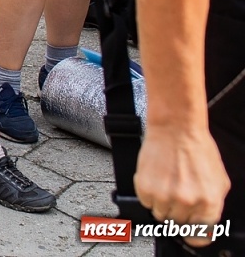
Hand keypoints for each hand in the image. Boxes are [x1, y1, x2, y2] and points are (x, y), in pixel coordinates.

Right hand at [136, 124, 230, 244]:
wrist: (175, 128)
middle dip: (178, 212)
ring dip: (163, 203)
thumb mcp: (219, 181)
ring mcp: (165, 197)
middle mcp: (187, 203)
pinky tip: (157, 178)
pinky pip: (145, 202)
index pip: (200, 235)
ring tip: (167, 184)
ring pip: (160, 215)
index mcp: (209, 203)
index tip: (190, 231)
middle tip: (178, 193)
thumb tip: (204, 221)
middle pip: (178, 224)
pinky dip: (149, 194)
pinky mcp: (145, 188)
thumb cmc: (197, 149)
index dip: (194, 233)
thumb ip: (212, 204)